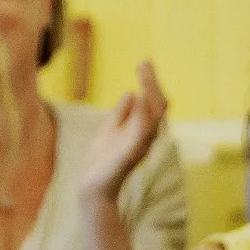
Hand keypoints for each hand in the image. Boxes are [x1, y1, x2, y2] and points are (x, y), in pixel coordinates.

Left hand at [78, 61, 168, 201]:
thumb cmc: (102, 160)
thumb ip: (121, 113)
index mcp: (140, 129)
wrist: (91, 186)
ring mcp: (139, 147)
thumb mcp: (109, 129)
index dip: (150, 83)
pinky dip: (142, 119)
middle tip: (144, 63)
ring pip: (153, 119)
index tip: (144, 63)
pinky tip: (138, 101)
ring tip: (144, 78)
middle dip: (152, 84)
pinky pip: (141, 137)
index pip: (153, 103)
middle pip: (158, 108)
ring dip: (150, 97)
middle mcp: (145, 137)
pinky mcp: (129, 157)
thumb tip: (131, 93)